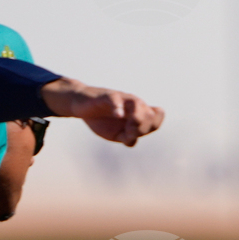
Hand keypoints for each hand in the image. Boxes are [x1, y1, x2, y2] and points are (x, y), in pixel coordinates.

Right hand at [41, 78, 164, 146]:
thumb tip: (132, 142)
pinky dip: (118, 107)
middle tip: (127, 133)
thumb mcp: (115, 134)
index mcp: (138, 113)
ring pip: (138, 105)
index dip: (150, 128)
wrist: (81, 105)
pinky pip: (116, 100)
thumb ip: (127, 138)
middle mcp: (133, 104)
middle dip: (142, 128)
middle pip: (150, 115)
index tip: (136, 134)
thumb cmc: (101, 119)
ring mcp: (121, 100)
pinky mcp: (107, 97)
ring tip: (126, 129)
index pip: (157, 119)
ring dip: (136, 120)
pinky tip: (117, 114)